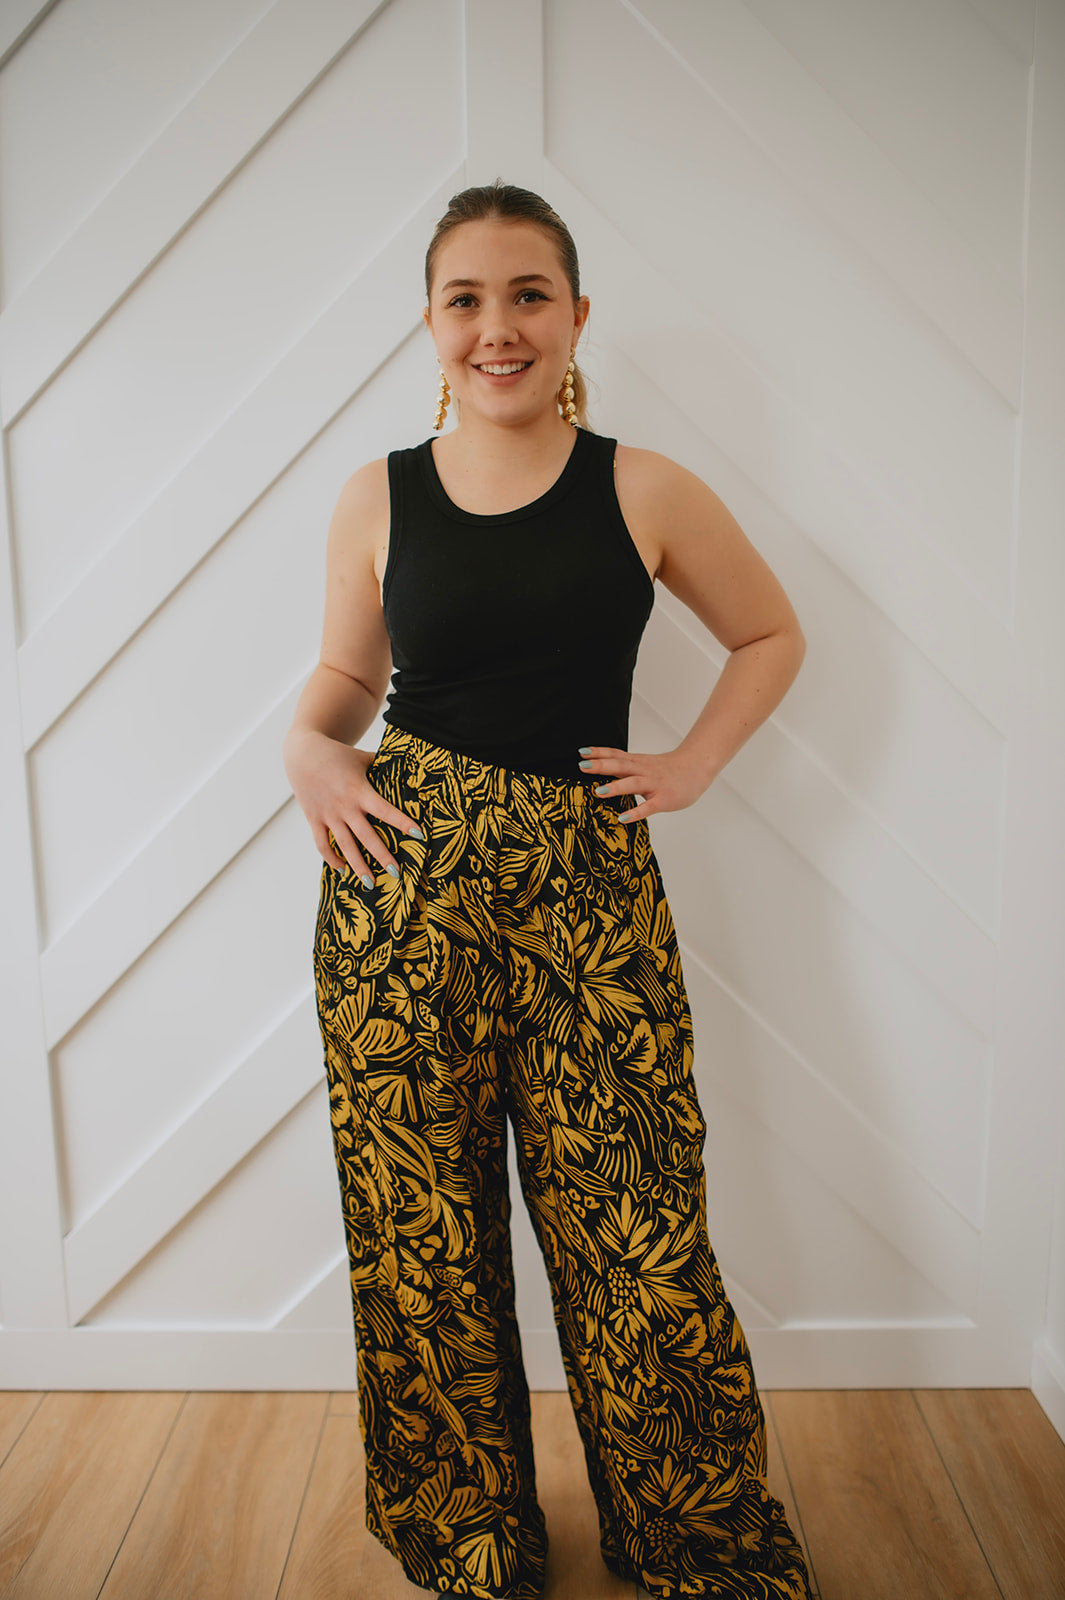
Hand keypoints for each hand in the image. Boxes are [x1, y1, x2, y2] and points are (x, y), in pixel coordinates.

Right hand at [284, 731, 424, 880]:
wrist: (302, 754)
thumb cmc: (338, 755)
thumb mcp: (363, 758)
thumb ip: (383, 767)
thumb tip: (410, 768)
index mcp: (359, 791)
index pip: (384, 810)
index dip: (402, 822)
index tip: (419, 834)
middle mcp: (344, 806)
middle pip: (366, 836)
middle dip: (382, 856)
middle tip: (397, 873)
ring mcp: (328, 815)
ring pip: (344, 846)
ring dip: (357, 866)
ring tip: (370, 884)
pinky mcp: (314, 819)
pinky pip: (322, 844)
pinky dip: (331, 859)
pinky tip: (342, 870)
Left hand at [577, 745, 714, 823]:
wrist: (697, 768)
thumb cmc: (669, 770)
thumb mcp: (645, 764)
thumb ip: (627, 767)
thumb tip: (604, 769)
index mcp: (638, 762)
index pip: (616, 755)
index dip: (599, 753)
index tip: (582, 752)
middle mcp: (644, 771)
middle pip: (620, 766)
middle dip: (601, 766)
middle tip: (581, 766)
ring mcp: (654, 785)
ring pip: (633, 783)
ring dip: (615, 787)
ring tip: (597, 792)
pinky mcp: (663, 799)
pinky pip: (648, 807)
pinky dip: (635, 812)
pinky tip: (623, 818)